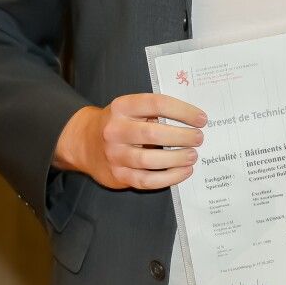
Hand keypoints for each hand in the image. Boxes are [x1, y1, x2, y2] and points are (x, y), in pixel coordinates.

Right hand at [52, 93, 206, 190]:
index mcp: (122, 107)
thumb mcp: (131, 109)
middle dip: (181, 136)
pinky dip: (168, 178)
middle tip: (199, 138)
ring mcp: (114, 154)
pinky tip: (183, 172)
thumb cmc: (120, 124)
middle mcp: (115, 130)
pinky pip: (146, 180)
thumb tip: (193, 120)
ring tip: (193, 156)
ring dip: (176, 159)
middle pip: (153, 133)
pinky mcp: (117, 175)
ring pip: (149, 160)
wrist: (84, 143)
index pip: (156, 104)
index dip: (182, 111)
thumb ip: (155, 112)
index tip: (201, 118)